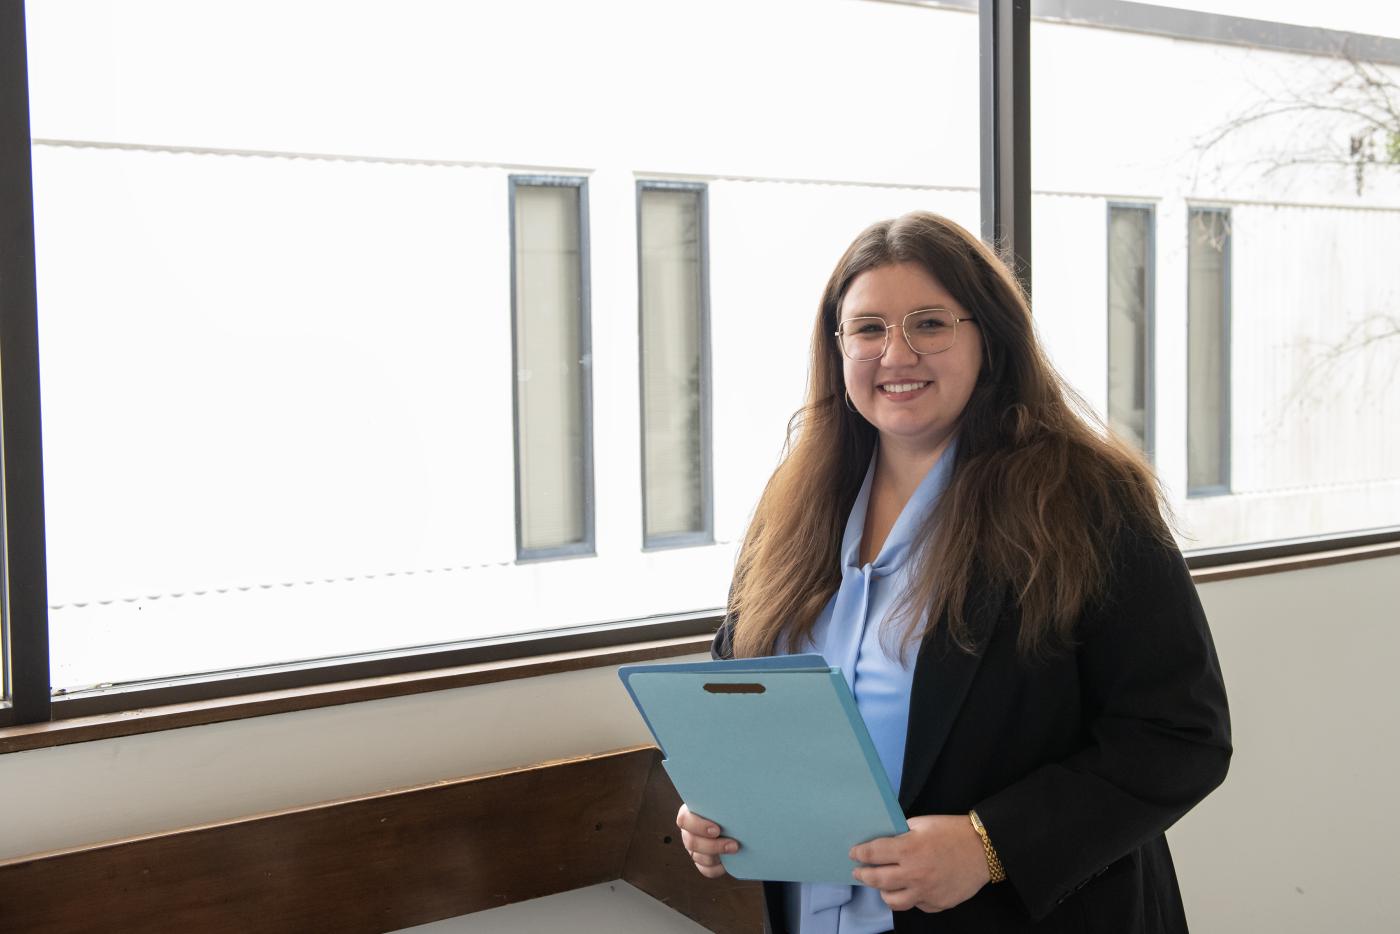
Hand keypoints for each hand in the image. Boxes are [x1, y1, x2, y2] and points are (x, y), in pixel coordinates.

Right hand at [676, 803, 740, 878]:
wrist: (735, 821)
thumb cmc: (728, 806)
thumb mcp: (723, 802)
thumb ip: (722, 802)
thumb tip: (737, 800)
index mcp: (689, 813)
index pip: (684, 820)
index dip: (699, 827)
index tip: (717, 830)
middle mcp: (688, 831)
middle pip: (691, 842)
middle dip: (713, 845)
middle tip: (734, 844)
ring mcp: (693, 847)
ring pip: (698, 857)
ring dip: (717, 856)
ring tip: (735, 850)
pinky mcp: (701, 861)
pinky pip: (706, 870)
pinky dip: (717, 868)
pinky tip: (728, 863)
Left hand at [849, 814, 990, 912]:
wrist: (984, 849)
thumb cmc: (953, 831)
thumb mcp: (923, 823)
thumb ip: (902, 833)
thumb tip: (884, 840)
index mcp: (908, 848)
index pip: (873, 854)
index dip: (859, 854)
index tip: (853, 854)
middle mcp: (914, 873)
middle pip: (877, 879)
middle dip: (863, 875)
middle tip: (858, 872)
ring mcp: (925, 892)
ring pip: (892, 900)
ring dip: (883, 892)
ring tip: (882, 885)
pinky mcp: (937, 903)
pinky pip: (916, 904)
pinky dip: (910, 896)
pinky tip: (910, 888)